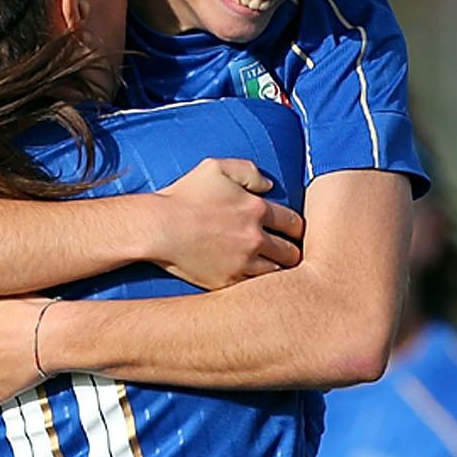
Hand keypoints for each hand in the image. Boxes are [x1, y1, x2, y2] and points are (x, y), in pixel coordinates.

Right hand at [147, 158, 302, 289]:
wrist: (159, 228)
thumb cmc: (184, 195)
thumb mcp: (216, 168)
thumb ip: (248, 171)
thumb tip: (269, 186)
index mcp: (257, 209)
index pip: (294, 222)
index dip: (297, 228)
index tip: (293, 232)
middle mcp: (255, 237)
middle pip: (291, 252)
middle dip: (292, 251)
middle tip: (288, 253)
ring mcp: (242, 262)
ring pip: (277, 273)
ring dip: (278, 270)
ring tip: (276, 270)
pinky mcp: (228, 281)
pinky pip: (255, 287)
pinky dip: (259, 285)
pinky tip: (256, 281)